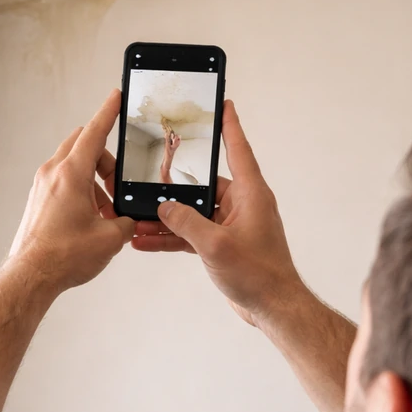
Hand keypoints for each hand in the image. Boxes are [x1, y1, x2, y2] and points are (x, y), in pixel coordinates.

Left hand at [9, 90, 134, 290]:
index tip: (116, 96)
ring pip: (74, 165)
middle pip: (84, 145)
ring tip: (107, 210)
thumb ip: (126, 222)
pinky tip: (92, 218)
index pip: (95, 131)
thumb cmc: (64, 255)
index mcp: (72, 173)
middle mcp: (53, 173)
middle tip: (119, 181)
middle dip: (106, 158)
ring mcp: (42, 185)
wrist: (31, 275)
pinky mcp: (38, 199)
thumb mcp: (111, 238)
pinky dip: (81, 190)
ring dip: (94, 179)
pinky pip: (64, 181)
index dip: (109, 112)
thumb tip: (129, 221)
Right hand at [132, 101, 307, 325]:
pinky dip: (171, 237)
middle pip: (202, 184)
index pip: (238, 149)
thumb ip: (186, 223)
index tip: (222, 103)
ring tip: (137, 220)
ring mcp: (232, 225)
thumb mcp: (217, 245)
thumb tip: (164, 208)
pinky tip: (146, 241)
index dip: (229, 125)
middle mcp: (242, 204)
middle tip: (147, 177)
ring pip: (191, 212)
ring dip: (166, 218)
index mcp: (250, 194)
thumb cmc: (259, 275)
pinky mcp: (223, 244)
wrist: (273, 309)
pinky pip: (191, 233)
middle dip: (172, 186)